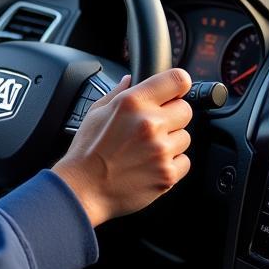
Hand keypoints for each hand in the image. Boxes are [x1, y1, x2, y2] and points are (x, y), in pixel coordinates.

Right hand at [53, 68, 193, 226]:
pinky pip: (184, 161)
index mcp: (132, 103)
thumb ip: (117, 93)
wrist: (83, 187)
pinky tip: (150, 164)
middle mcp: (150, 123)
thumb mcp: (96, 113)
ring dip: (171, 142)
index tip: (177, 91)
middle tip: (153, 127)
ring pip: (185, 137)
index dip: (179, 84)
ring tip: (146, 149)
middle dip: (172, 116)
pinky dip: (171, 163)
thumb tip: (130, 80)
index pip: (177, 80)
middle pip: (185, 110)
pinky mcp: (168, 174)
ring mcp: (161, 150)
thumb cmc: (86, 151)